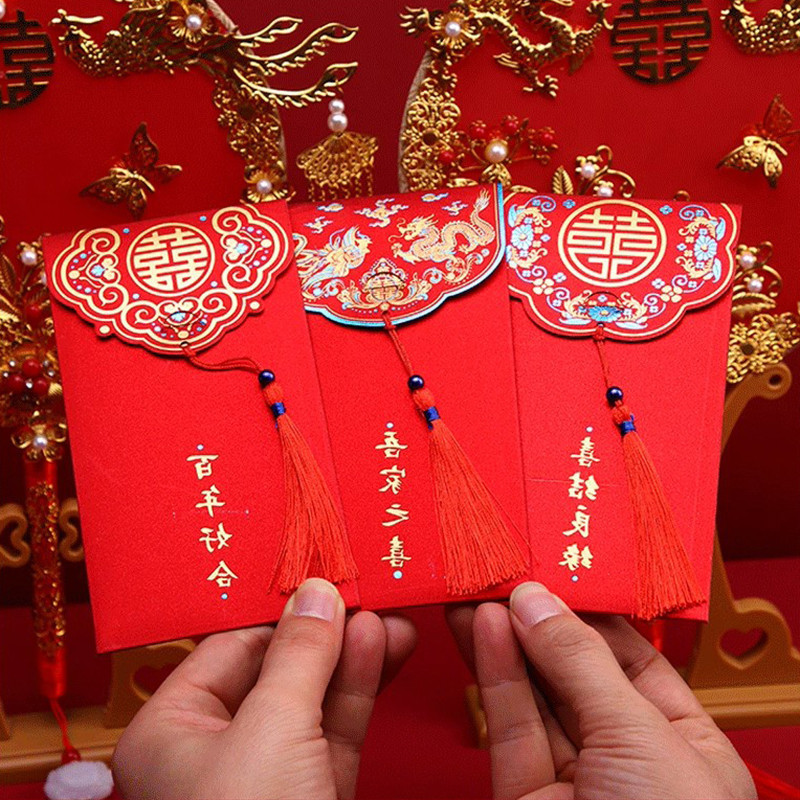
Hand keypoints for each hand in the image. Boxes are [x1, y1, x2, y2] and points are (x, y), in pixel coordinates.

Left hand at [113, 578, 415, 799]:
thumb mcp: (270, 731)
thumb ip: (298, 656)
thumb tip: (317, 593)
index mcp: (171, 733)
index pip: (230, 646)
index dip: (281, 611)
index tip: (323, 581)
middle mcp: (215, 752)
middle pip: (276, 670)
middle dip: (326, 633)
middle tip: (364, 596)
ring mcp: (267, 777)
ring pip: (313, 699)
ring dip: (352, 657)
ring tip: (386, 619)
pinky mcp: (310, 797)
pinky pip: (335, 732)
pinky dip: (360, 692)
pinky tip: (382, 654)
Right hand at [447, 583, 755, 799]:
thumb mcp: (640, 737)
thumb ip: (582, 664)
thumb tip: (536, 602)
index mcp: (683, 742)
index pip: (633, 655)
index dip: (591, 609)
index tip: (554, 568)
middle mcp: (628, 758)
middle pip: (576, 671)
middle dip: (539, 620)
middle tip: (505, 573)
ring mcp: (575, 781)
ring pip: (534, 696)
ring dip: (506, 641)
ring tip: (481, 593)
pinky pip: (510, 729)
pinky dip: (494, 677)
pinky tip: (484, 634)